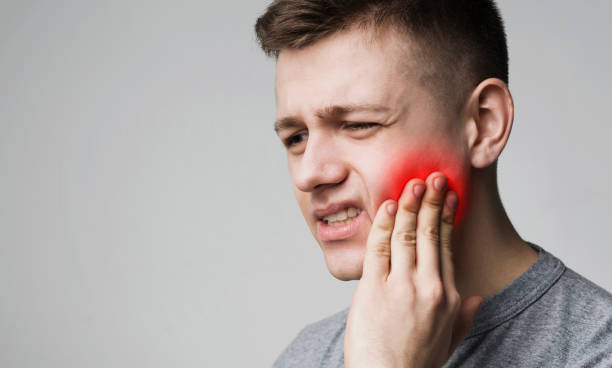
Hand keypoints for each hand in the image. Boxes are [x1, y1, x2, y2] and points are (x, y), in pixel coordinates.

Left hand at [344, 172, 482, 367]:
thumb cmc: (414, 363)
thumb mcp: (449, 342)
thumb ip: (464, 318)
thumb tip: (476, 298)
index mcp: (447, 297)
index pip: (447, 247)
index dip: (447, 218)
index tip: (448, 198)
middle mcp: (428, 287)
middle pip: (431, 234)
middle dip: (432, 201)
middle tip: (434, 177)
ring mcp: (401, 286)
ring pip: (407, 235)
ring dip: (411, 205)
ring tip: (413, 183)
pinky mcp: (374, 289)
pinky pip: (380, 248)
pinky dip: (385, 224)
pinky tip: (389, 206)